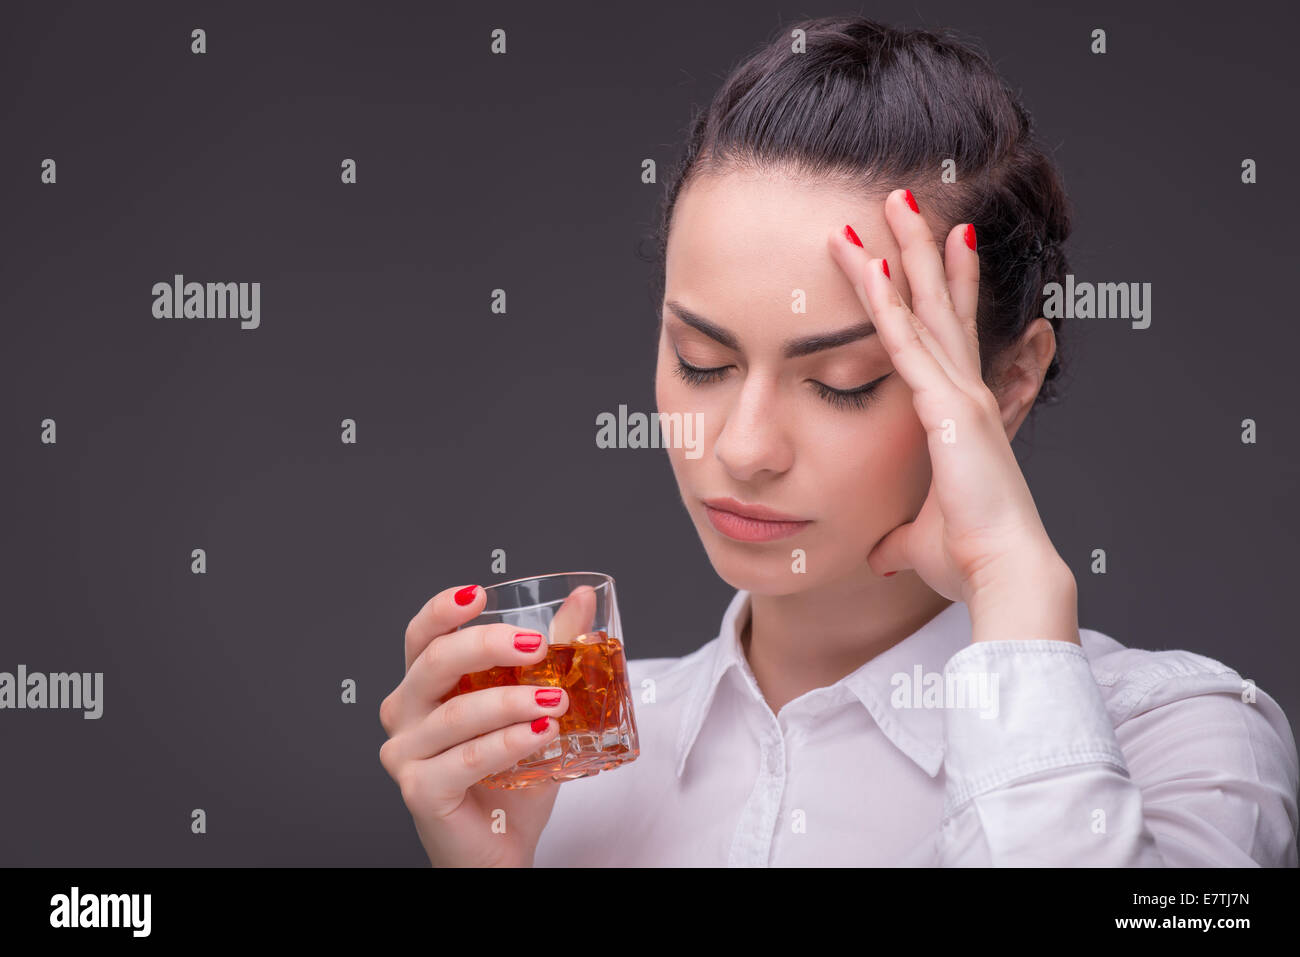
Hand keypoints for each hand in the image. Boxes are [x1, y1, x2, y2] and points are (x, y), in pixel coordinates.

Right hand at [378, 584, 571, 866]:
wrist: (503, 845)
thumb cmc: (513, 776)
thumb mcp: (538, 704)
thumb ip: (555, 651)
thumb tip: (581, 600)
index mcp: (424, 685)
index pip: (422, 635)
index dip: (444, 610)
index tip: (481, 594)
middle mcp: (405, 713)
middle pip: (435, 662)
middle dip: (488, 645)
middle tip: (538, 646)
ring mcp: (406, 754)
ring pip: (455, 713)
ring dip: (511, 701)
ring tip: (557, 700)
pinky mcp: (420, 791)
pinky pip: (465, 759)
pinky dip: (507, 743)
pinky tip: (541, 734)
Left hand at [828, 189, 1069, 610]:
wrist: (1002, 572)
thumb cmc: (969, 558)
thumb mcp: (918, 540)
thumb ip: (899, 537)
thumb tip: (879, 553)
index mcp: (961, 415)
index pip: (940, 338)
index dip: (933, 292)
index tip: (924, 250)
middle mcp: (964, 392)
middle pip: (939, 304)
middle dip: (923, 249)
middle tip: (904, 200)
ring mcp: (957, 394)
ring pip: (923, 308)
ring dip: (904, 253)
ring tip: (890, 201)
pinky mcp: (944, 408)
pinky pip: (904, 344)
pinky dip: (885, 303)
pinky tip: (870, 265)